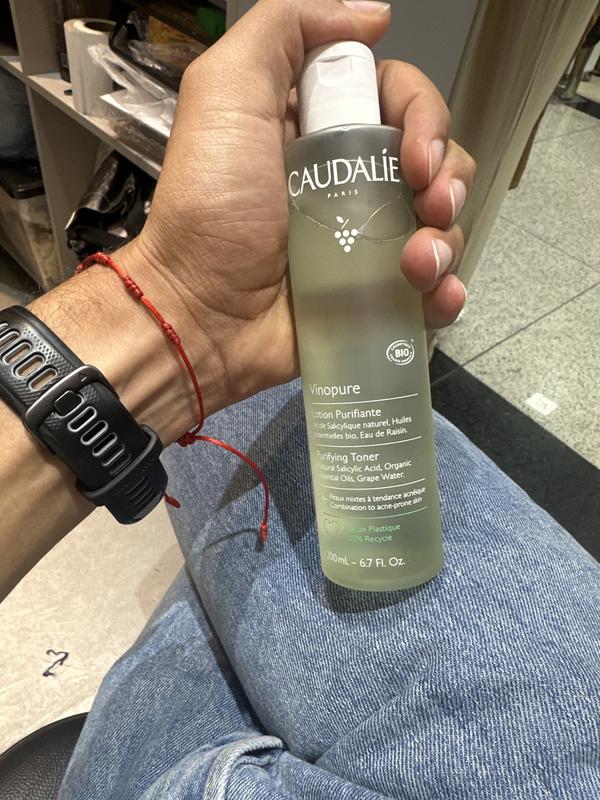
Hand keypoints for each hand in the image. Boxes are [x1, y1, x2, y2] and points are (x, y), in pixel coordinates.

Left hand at [125, 0, 475, 414]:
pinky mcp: (372, 296)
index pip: (403, 101)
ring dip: (446, 241)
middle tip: (429, 207)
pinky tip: (435, 297)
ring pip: (441, 224)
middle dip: (448, 179)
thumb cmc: (209, 209)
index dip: (424, 118)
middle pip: (435, 160)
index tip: (415, 156)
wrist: (200, 314)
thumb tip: (374, 16)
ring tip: (416, 267)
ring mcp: (365, 244)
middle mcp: (351, 182)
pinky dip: (446, 292)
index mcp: (323, 131)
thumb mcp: (226, 93)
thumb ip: (284, 29)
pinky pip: (432, 287)